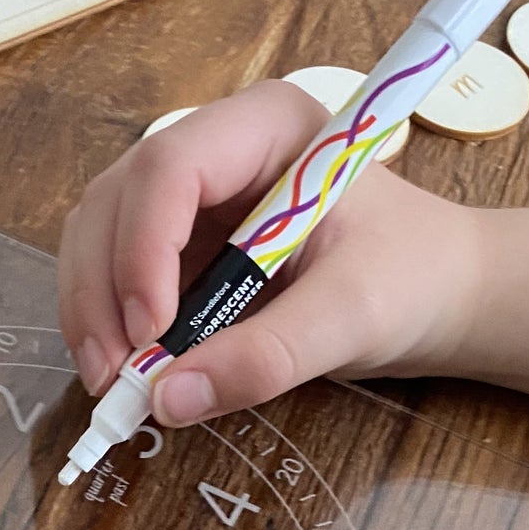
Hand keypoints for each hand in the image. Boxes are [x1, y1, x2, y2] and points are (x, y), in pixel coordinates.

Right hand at [57, 80, 482, 425]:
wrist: (437, 291)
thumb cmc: (412, 280)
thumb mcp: (352, 319)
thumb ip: (265, 358)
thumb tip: (169, 401)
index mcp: (268, 128)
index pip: (170, 168)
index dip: (143, 249)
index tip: (152, 335)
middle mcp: (216, 149)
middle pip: (116, 200)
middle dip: (101, 290)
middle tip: (113, 375)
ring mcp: (191, 197)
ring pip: (99, 235)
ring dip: (92, 310)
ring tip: (114, 381)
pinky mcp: (179, 243)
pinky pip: (115, 273)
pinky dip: (108, 323)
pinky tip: (127, 369)